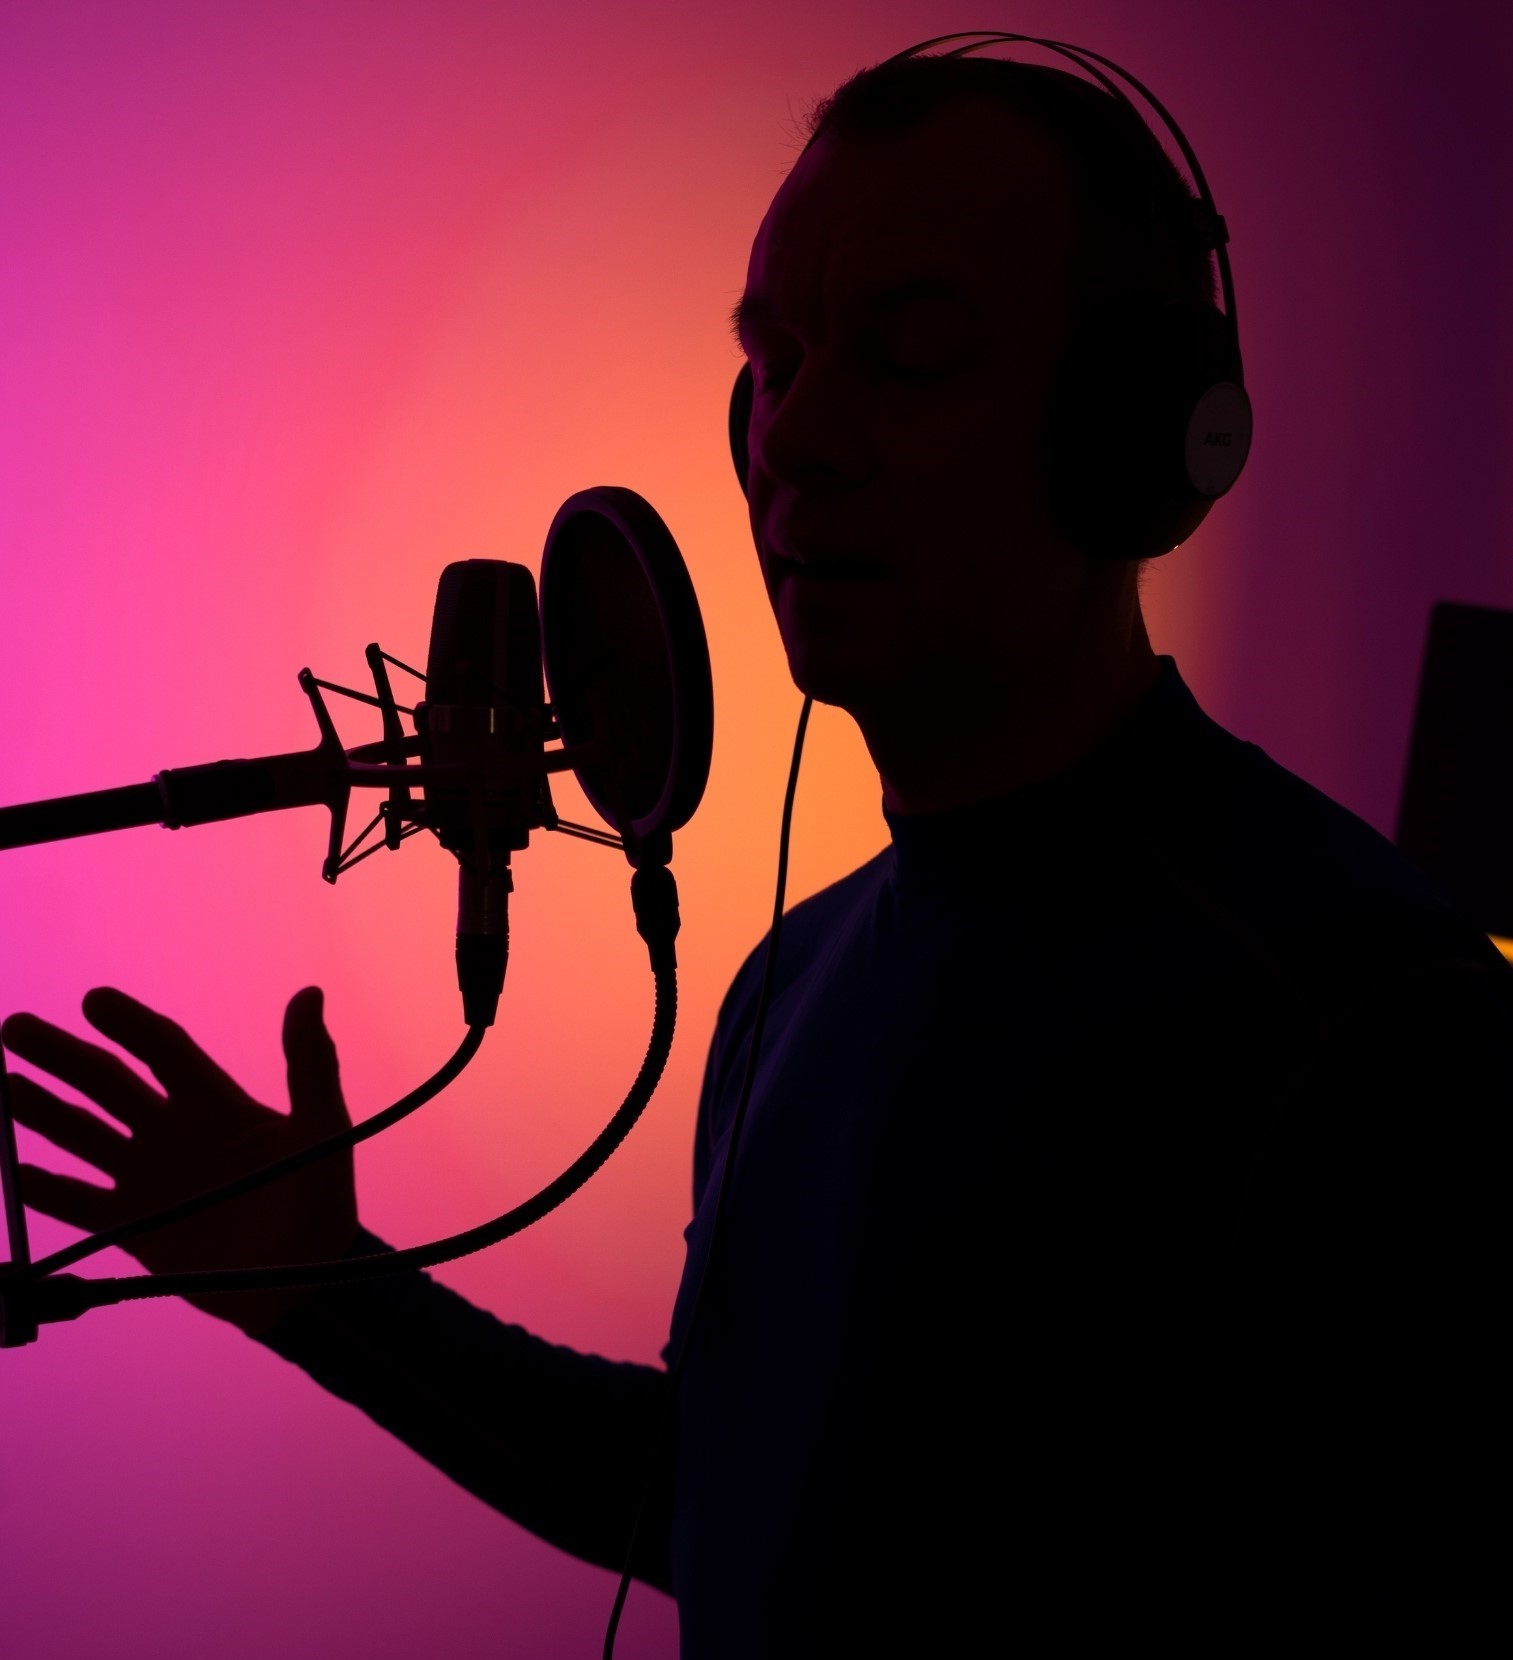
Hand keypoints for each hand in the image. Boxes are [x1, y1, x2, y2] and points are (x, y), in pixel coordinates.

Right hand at [1, 985, 359, 1337]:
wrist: (304, 1283)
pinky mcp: (135, 1227)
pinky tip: (15, 1172)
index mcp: (216, 1103)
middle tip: (14, 1029)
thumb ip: (312, 1064)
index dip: (130, 1025)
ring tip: (3, 1088)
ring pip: (84, 1135)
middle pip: (108, 1084)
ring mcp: (150, 1179)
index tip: (94, 1002)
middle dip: (63, 1057)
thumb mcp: (322, 1127)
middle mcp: (175, 1132)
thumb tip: (309, 993)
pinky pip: (80, 1202)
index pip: (164, 1051)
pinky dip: (46, 1189)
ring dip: (43, 1112)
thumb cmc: (321, 1200)